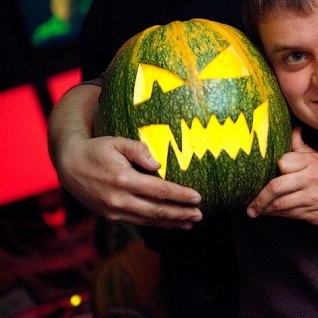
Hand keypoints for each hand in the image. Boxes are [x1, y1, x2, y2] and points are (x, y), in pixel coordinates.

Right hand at [55, 135, 202, 228]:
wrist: (68, 166)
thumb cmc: (97, 150)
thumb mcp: (117, 142)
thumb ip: (139, 150)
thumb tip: (158, 165)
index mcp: (123, 179)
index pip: (159, 190)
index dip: (180, 195)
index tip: (198, 197)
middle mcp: (119, 199)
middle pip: (157, 210)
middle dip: (181, 214)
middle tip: (199, 215)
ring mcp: (114, 211)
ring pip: (149, 221)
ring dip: (172, 223)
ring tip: (190, 222)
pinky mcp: (112, 217)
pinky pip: (139, 222)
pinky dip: (157, 224)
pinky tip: (171, 224)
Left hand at [247, 127, 317, 229]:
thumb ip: (303, 147)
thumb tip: (293, 130)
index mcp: (312, 162)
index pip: (283, 162)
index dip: (272, 169)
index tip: (259, 175)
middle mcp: (310, 178)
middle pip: (276, 185)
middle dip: (260, 197)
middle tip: (249, 203)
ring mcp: (311, 197)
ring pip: (280, 203)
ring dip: (264, 208)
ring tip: (254, 211)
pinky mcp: (312, 213)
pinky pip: (288, 214)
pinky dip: (275, 215)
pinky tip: (268, 214)